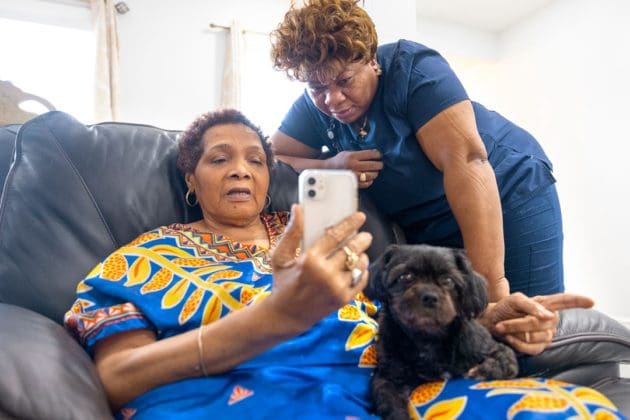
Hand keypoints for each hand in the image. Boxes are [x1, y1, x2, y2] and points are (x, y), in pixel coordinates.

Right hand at [269, 204, 372, 332]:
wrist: (286, 315)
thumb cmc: (282, 282)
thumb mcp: (280, 256)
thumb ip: (291, 232)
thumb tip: (298, 208)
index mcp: (310, 260)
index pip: (335, 235)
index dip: (350, 223)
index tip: (359, 216)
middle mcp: (325, 273)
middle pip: (352, 249)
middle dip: (362, 239)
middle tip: (365, 235)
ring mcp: (336, 288)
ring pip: (359, 264)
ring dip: (362, 256)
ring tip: (360, 253)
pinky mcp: (343, 299)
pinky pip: (361, 280)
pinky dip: (362, 271)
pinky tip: (357, 267)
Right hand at [325, 149, 382, 188]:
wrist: (328, 170)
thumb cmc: (339, 160)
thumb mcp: (347, 153)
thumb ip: (359, 153)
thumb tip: (374, 153)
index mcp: (352, 156)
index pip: (370, 154)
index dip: (377, 155)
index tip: (379, 155)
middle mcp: (353, 166)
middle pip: (372, 165)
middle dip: (379, 165)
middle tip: (380, 164)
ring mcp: (353, 175)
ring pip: (371, 175)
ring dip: (375, 173)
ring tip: (375, 172)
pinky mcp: (352, 183)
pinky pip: (366, 184)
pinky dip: (370, 181)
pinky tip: (370, 179)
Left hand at [481, 292, 593, 354]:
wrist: (490, 323)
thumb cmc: (503, 309)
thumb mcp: (514, 300)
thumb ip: (531, 305)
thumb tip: (550, 316)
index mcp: (545, 304)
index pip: (564, 301)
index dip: (577, 301)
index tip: (591, 302)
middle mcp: (549, 319)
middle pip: (541, 323)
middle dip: (518, 324)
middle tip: (501, 323)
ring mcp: (546, 335)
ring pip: (535, 337)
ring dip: (515, 333)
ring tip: (503, 328)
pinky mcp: (539, 348)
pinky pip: (532, 349)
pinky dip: (516, 344)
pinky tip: (509, 338)